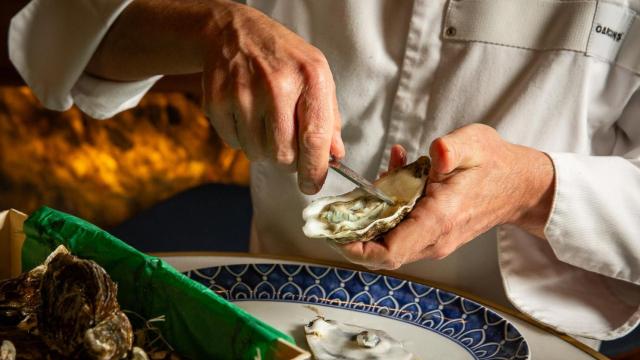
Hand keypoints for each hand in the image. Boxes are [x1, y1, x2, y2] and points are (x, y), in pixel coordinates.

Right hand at [201, 3, 343, 193]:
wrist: (235, 32)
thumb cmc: (283, 59)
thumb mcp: (316, 76)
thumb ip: (328, 117)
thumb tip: (335, 156)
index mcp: (310, 78)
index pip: (315, 139)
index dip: (315, 171)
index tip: (312, 185)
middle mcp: (277, 84)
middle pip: (283, 154)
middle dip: (287, 159)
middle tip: (285, 143)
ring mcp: (243, 92)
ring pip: (257, 153)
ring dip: (263, 148)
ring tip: (263, 120)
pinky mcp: (216, 100)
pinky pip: (233, 143)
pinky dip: (240, 138)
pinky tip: (244, 114)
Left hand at [335, 124, 554, 269]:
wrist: (519, 185)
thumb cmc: (496, 164)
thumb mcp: (475, 144)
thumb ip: (453, 149)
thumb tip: (437, 154)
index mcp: (439, 220)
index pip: (388, 252)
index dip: (355, 248)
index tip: (333, 232)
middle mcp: (433, 238)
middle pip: (380, 250)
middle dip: (355, 227)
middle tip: (344, 197)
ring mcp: (433, 239)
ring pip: (387, 238)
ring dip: (372, 212)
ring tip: (379, 176)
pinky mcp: (432, 233)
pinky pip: (399, 228)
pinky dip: (387, 207)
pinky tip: (395, 174)